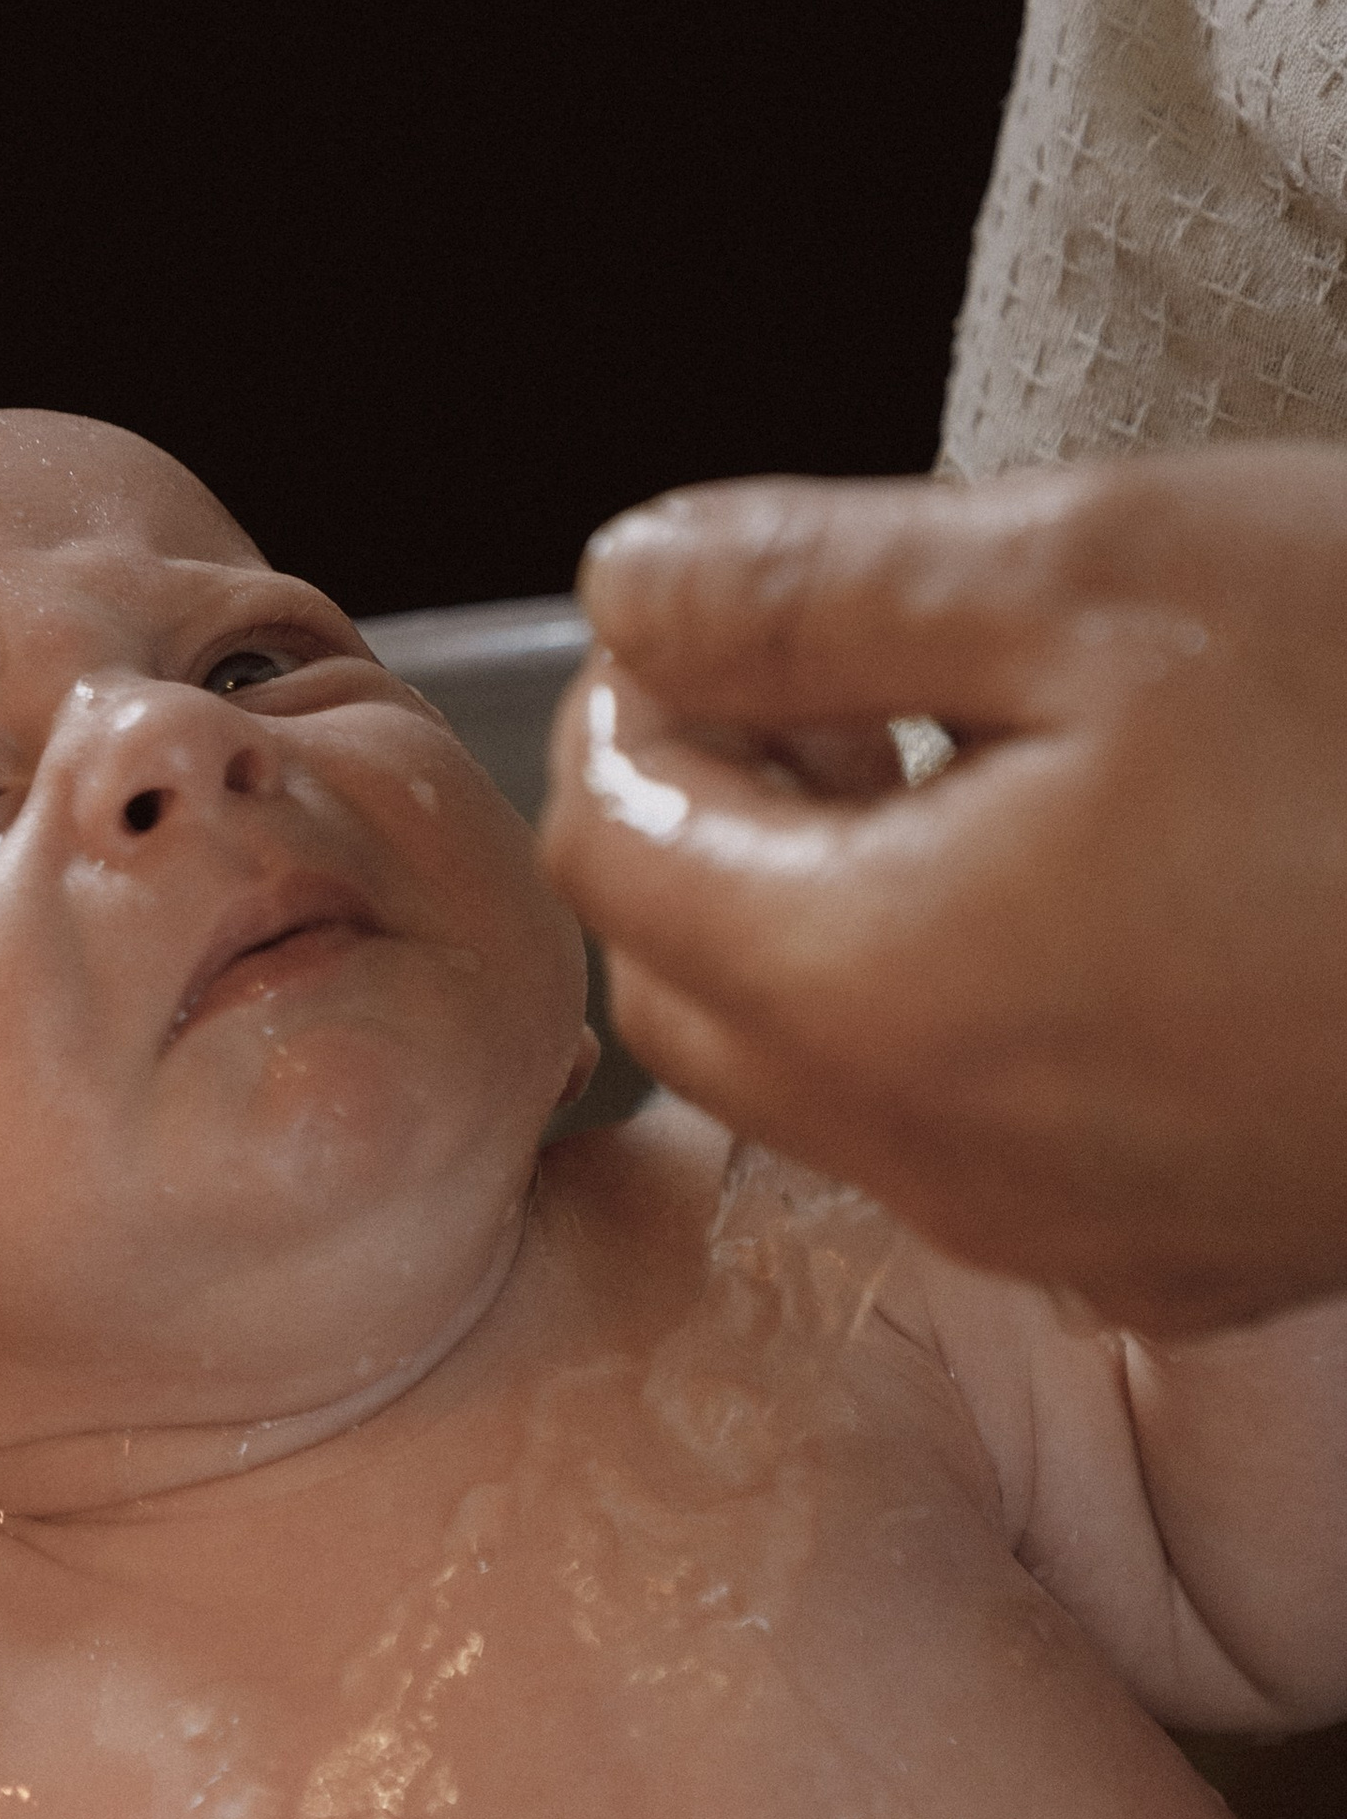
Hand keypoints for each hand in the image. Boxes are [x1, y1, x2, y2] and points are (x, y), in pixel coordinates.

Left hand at [542, 446, 1346, 1332]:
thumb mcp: (1097, 567)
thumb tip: (626, 587)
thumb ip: (808, 583)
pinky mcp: (1203, 1251)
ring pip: (835, 1077)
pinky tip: (1112, 885)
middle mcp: (947, 1157)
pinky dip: (972, 1015)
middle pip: (692, 987)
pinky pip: (991, 1144)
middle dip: (720, 819)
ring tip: (983, 755)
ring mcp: (1081, 1230)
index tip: (730, 610)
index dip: (641, 705)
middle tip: (844, 673)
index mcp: (876, 987)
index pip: (615, 851)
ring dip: (838, 916)